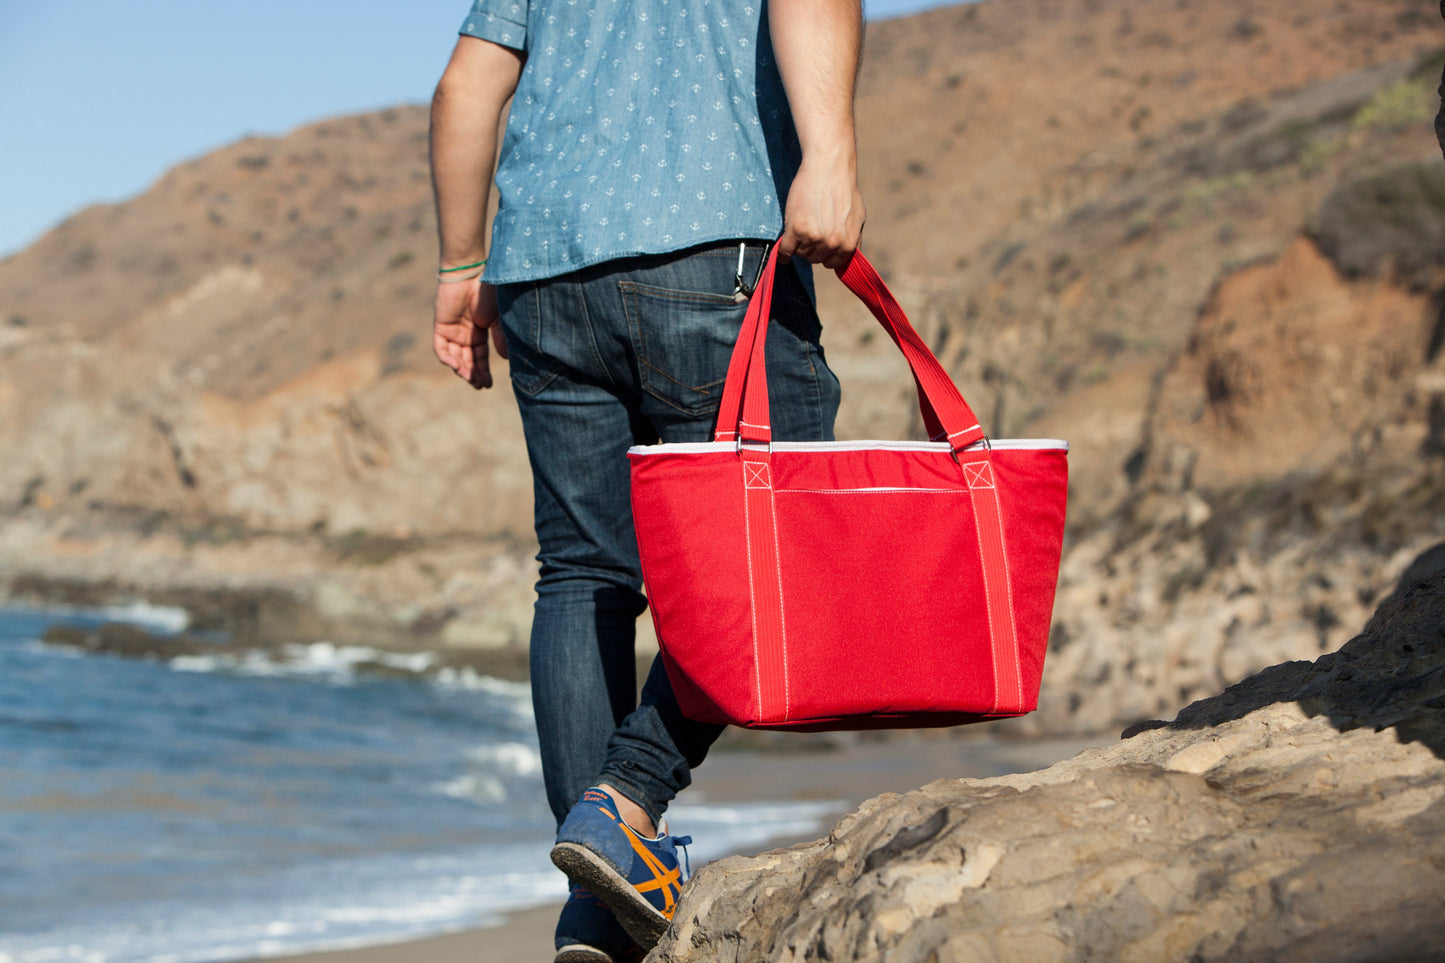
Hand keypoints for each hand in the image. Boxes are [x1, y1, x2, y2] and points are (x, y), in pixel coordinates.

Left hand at [433, 279, 507, 388]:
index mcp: (479, 333)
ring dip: (462, 370)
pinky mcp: (441, 326)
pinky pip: (441, 348)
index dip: (484, 372)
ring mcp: (452, 331)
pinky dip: (448, 359)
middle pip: (467, 360)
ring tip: (470, 379)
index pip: (480, 357)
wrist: (472, 274)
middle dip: (473, 374)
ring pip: (454, 357)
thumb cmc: (488, 292)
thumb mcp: (498, 319)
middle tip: (480, 385)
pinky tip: (458, 367)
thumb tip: (504, 359)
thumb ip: (500, 338)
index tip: (489, 385)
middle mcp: (464, 334)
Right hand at [776, 153, 865, 270]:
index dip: (824, 254)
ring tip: (802, 225)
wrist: (829, 167)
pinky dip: (782, 253)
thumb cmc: (843, 188)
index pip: (831, 264)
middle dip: (811, 248)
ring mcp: (813, 238)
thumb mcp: (858, 216)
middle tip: (811, 228)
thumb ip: (854, 239)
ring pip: (800, 253)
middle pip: (814, 259)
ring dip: (799, 244)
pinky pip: (786, 250)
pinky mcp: (796, 229)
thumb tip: (852, 254)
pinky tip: (783, 253)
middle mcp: (832, 244)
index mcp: (847, 244)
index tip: (820, 244)